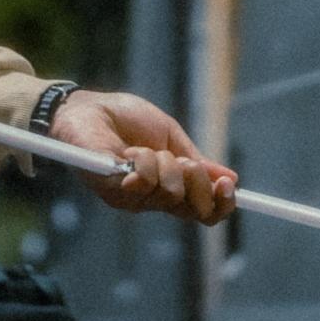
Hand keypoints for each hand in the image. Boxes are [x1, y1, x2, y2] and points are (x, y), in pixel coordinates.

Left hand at [47, 89, 237, 224]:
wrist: (88, 107)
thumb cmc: (126, 119)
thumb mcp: (171, 136)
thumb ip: (197, 159)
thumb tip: (231, 177)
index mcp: (170, 188)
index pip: (204, 213)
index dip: (221, 203)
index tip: (228, 183)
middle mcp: (153, 200)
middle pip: (194, 209)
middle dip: (196, 178)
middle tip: (180, 157)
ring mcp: (132, 200)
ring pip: (171, 194)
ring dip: (165, 163)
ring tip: (143, 148)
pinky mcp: (112, 191)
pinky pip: (142, 185)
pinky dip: (143, 162)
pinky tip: (129, 151)